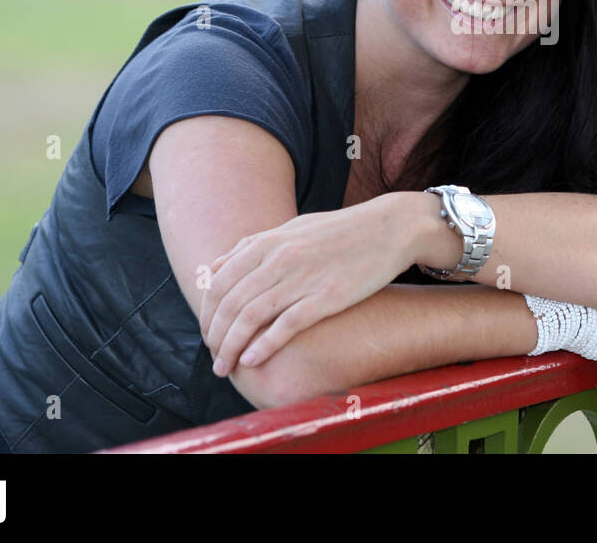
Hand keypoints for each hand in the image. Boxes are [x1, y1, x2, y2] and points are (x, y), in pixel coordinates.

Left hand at [200, 195, 411, 376]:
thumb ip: (253, 246)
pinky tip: (252, 360)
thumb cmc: (339, 231)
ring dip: (232, 347)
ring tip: (226, 367)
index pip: (219, 282)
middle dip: (215, 336)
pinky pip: (286, 325)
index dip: (207, 313)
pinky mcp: (327, 297)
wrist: (389, 228)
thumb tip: (216, 267)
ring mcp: (302, 277)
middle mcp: (279, 258)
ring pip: (251, 317)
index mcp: (268, 242)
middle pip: (231, 303)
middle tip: (215, 358)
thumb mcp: (292, 228)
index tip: (208, 333)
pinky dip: (264, 345)